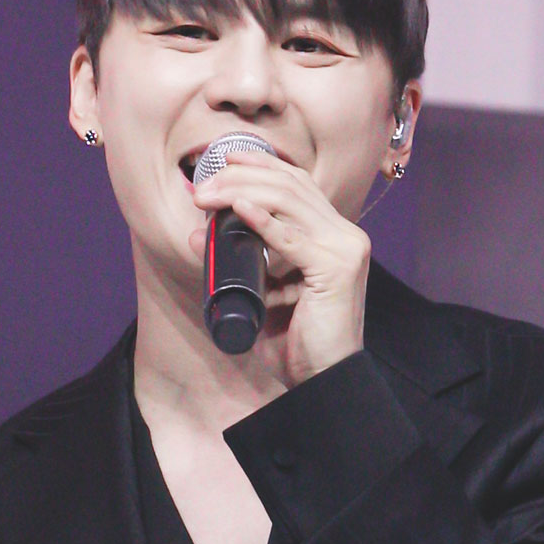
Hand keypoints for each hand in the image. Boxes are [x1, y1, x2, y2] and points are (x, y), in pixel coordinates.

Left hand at [189, 151, 369, 386]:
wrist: (323, 382)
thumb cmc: (296, 344)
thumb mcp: (264, 292)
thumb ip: (242, 262)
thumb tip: (198, 235)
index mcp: (333, 235)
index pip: (297, 184)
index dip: (261, 165)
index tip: (222, 161)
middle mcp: (344, 235)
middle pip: (291, 185)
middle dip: (242, 177)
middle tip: (202, 187)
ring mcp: (345, 249)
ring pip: (289, 201)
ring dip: (242, 192)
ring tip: (208, 197)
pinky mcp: (337, 268)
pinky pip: (292, 238)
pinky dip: (262, 221)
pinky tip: (237, 208)